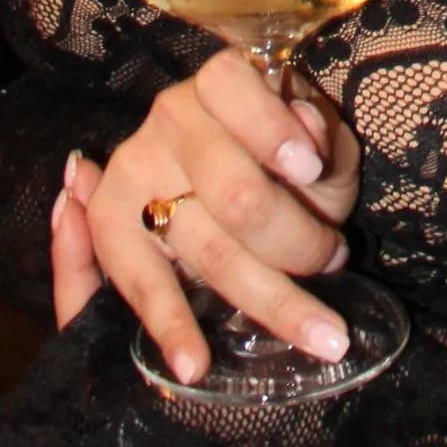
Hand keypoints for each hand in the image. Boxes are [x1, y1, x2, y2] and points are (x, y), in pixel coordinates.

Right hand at [45, 51, 361, 380]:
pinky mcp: (112, 227)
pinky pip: (141, 283)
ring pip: (205, 248)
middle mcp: (171, 119)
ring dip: (272, 298)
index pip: (234, 86)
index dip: (272, 129)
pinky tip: (194, 363)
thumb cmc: (288, 163)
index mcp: (223, 83)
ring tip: (322, 334)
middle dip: (297, 242)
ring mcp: (134, 172)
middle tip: (334, 260)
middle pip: (234, 192)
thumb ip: (321, 137)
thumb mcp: (322, 145)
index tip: (310, 169)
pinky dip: (170, 327)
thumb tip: (307, 132)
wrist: (231, 185)